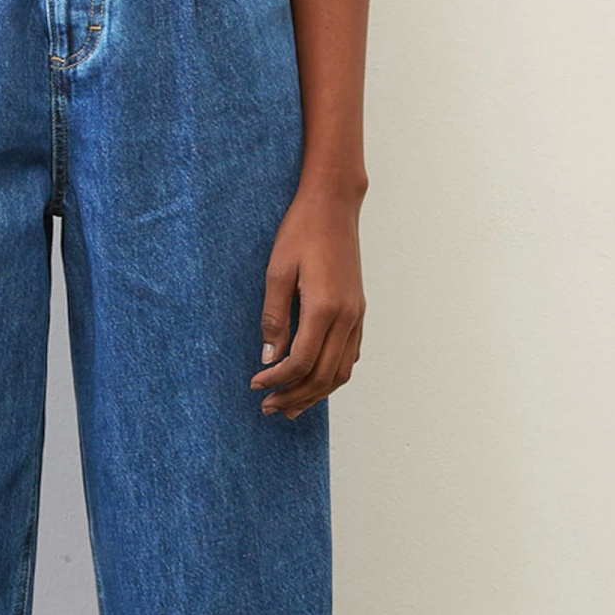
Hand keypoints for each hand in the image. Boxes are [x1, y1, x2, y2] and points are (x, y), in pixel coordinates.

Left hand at [250, 182, 365, 418]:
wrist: (333, 206)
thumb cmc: (300, 233)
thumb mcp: (277, 273)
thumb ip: (274, 318)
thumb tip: (269, 358)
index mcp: (326, 308)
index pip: (301, 362)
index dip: (277, 380)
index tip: (256, 385)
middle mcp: (347, 317)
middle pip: (323, 375)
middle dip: (294, 396)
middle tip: (268, 407)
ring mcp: (357, 315)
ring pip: (341, 371)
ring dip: (315, 394)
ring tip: (291, 406)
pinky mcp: (359, 311)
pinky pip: (350, 355)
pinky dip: (332, 375)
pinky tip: (314, 380)